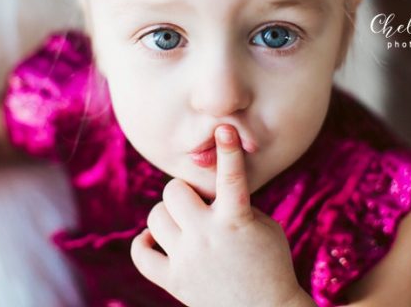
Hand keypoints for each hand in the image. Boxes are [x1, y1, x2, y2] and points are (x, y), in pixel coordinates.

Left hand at [131, 124, 307, 306]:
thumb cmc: (270, 263)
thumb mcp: (264, 225)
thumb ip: (236, 201)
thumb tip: (206, 184)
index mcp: (237, 220)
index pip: (231, 179)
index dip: (228, 151)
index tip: (225, 128)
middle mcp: (207, 237)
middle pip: (174, 190)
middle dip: (185, 192)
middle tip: (199, 204)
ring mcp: (188, 260)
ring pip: (156, 217)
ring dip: (170, 215)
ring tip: (186, 225)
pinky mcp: (174, 282)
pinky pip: (141, 254)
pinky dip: (145, 243)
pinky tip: (160, 240)